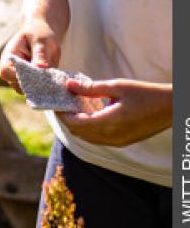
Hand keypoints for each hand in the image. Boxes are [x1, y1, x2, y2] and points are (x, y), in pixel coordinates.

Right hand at [0, 18, 61, 92]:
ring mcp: (18, 79)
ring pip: (30, 91)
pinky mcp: (29, 82)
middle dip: (37, 84)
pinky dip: (47, 86)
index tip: (44, 75)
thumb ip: (40, 54)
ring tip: (55, 76)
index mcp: (7, 58)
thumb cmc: (39, 33)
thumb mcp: (41, 40)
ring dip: (43, 86)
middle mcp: (9, 71)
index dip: (25, 77)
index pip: (9, 74)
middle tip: (55, 77)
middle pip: (20, 86)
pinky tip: (55, 78)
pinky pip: (37, 89)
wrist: (41, 34)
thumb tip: (40, 67)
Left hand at [57, 78, 171, 145]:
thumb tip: (68, 85)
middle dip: (67, 119)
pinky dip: (89, 129)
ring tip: (74, 108)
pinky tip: (90, 115)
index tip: (56, 102)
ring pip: (87, 138)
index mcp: (109, 123)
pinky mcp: (123, 142)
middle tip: (63, 104)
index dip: (62, 114)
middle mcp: (112, 137)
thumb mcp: (118, 86)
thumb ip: (90, 88)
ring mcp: (118, 142)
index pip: (75, 124)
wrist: (172, 107)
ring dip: (77, 125)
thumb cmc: (146, 94)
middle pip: (78, 133)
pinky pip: (98, 139)